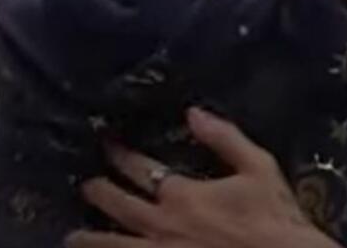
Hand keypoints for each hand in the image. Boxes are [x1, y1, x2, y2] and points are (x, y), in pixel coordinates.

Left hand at [65, 107, 338, 247]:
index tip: (107, 144)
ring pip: (113, 246)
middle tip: (84, 185)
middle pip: (118, 206)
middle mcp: (162, 226)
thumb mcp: (258, 166)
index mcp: (182, 195)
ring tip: (71, 238)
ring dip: (89, 240)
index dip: (121, 155)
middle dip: (98, 192)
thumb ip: (224, 137)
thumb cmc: (274, 216)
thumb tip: (193, 113)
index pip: (141, 169)